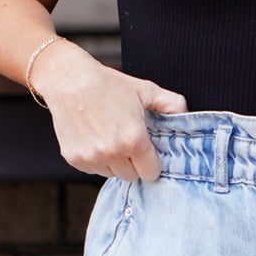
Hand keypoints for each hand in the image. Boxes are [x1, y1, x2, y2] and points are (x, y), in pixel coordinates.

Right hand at [31, 40, 186, 180]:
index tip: (147, 152)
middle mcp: (112, 152)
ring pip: (111, 174)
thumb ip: (171, 104)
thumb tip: (187, 115)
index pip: (151, 173)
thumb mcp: (145, 90)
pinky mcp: (74, 158)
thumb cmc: (107, 84)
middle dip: (133, 162)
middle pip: (131, 176)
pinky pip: (93, 169)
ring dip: (114, 161)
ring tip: (108, 136)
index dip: (151, 163)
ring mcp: (91, 157)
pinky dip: (95, 158)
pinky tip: (94, 137)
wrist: (69, 79)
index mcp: (133, 139)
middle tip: (126, 141)